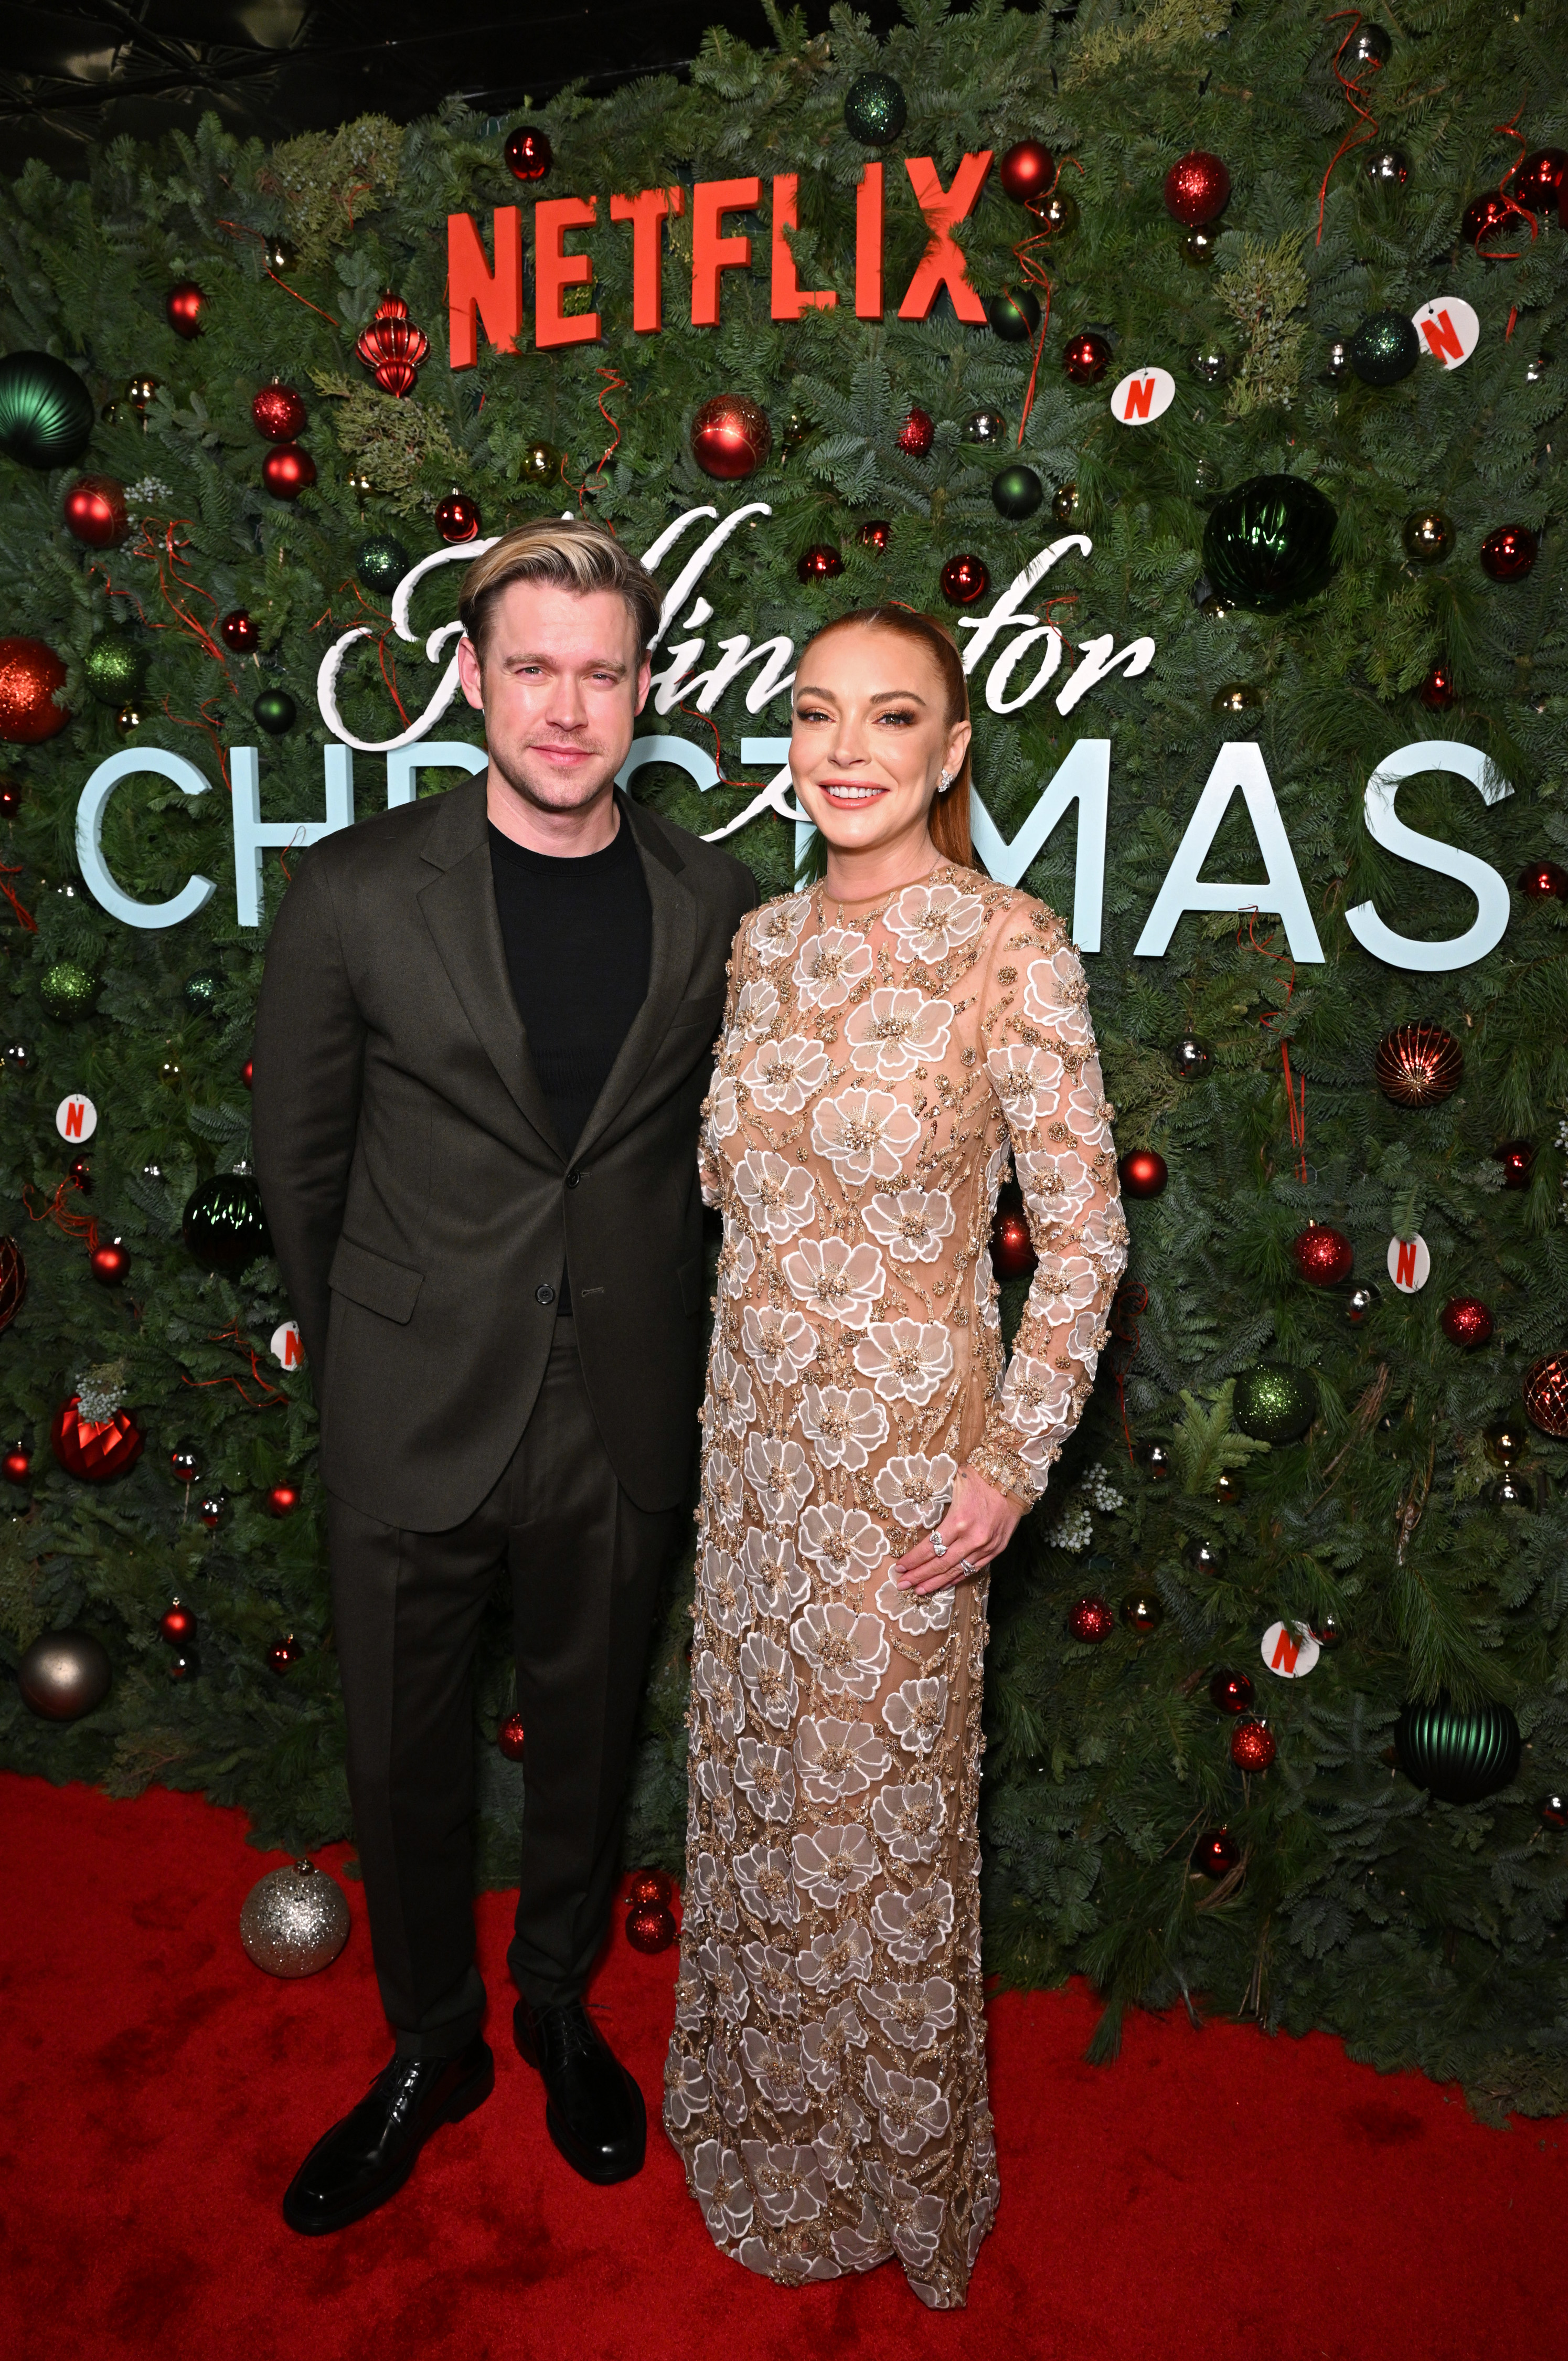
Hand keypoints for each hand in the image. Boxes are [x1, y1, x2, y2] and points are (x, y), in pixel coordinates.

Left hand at [892, 1465, 1022, 1595]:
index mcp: (959, 1521)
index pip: (930, 1548)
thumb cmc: (979, 1478)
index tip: (899, 1567)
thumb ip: (937, 1507)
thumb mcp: (952, 1487)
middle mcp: (972, 1539)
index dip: (913, 1560)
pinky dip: (956, 1578)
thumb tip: (919, 1523)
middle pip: (940, 1564)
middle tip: (903, 1585)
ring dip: (936, 1582)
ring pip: (956, 1571)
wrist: (1012, 1480)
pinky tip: (944, 1584)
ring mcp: (986, 1547)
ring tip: (919, 1591)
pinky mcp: (996, 1550)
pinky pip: (973, 1569)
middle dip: (919, 1576)